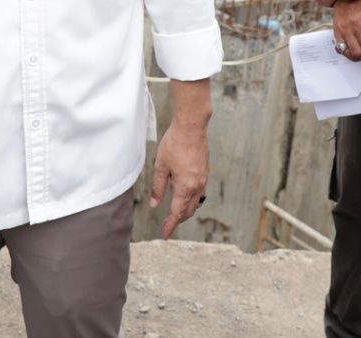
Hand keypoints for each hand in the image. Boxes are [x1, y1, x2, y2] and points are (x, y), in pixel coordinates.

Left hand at [150, 108, 209, 238]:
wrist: (192, 127)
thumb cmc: (174, 144)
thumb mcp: (161, 166)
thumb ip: (158, 187)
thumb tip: (155, 205)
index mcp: (185, 186)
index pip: (177, 212)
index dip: (170, 225)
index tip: (165, 234)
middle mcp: (197, 186)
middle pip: (188, 210)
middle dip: (178, 220)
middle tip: (167, 226)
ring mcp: (203, 179)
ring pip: (195, 202)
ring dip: (185, 211)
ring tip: (174, 214)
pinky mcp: (205, 172)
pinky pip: (199, 193)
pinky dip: (191, 200)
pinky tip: (183, 197)